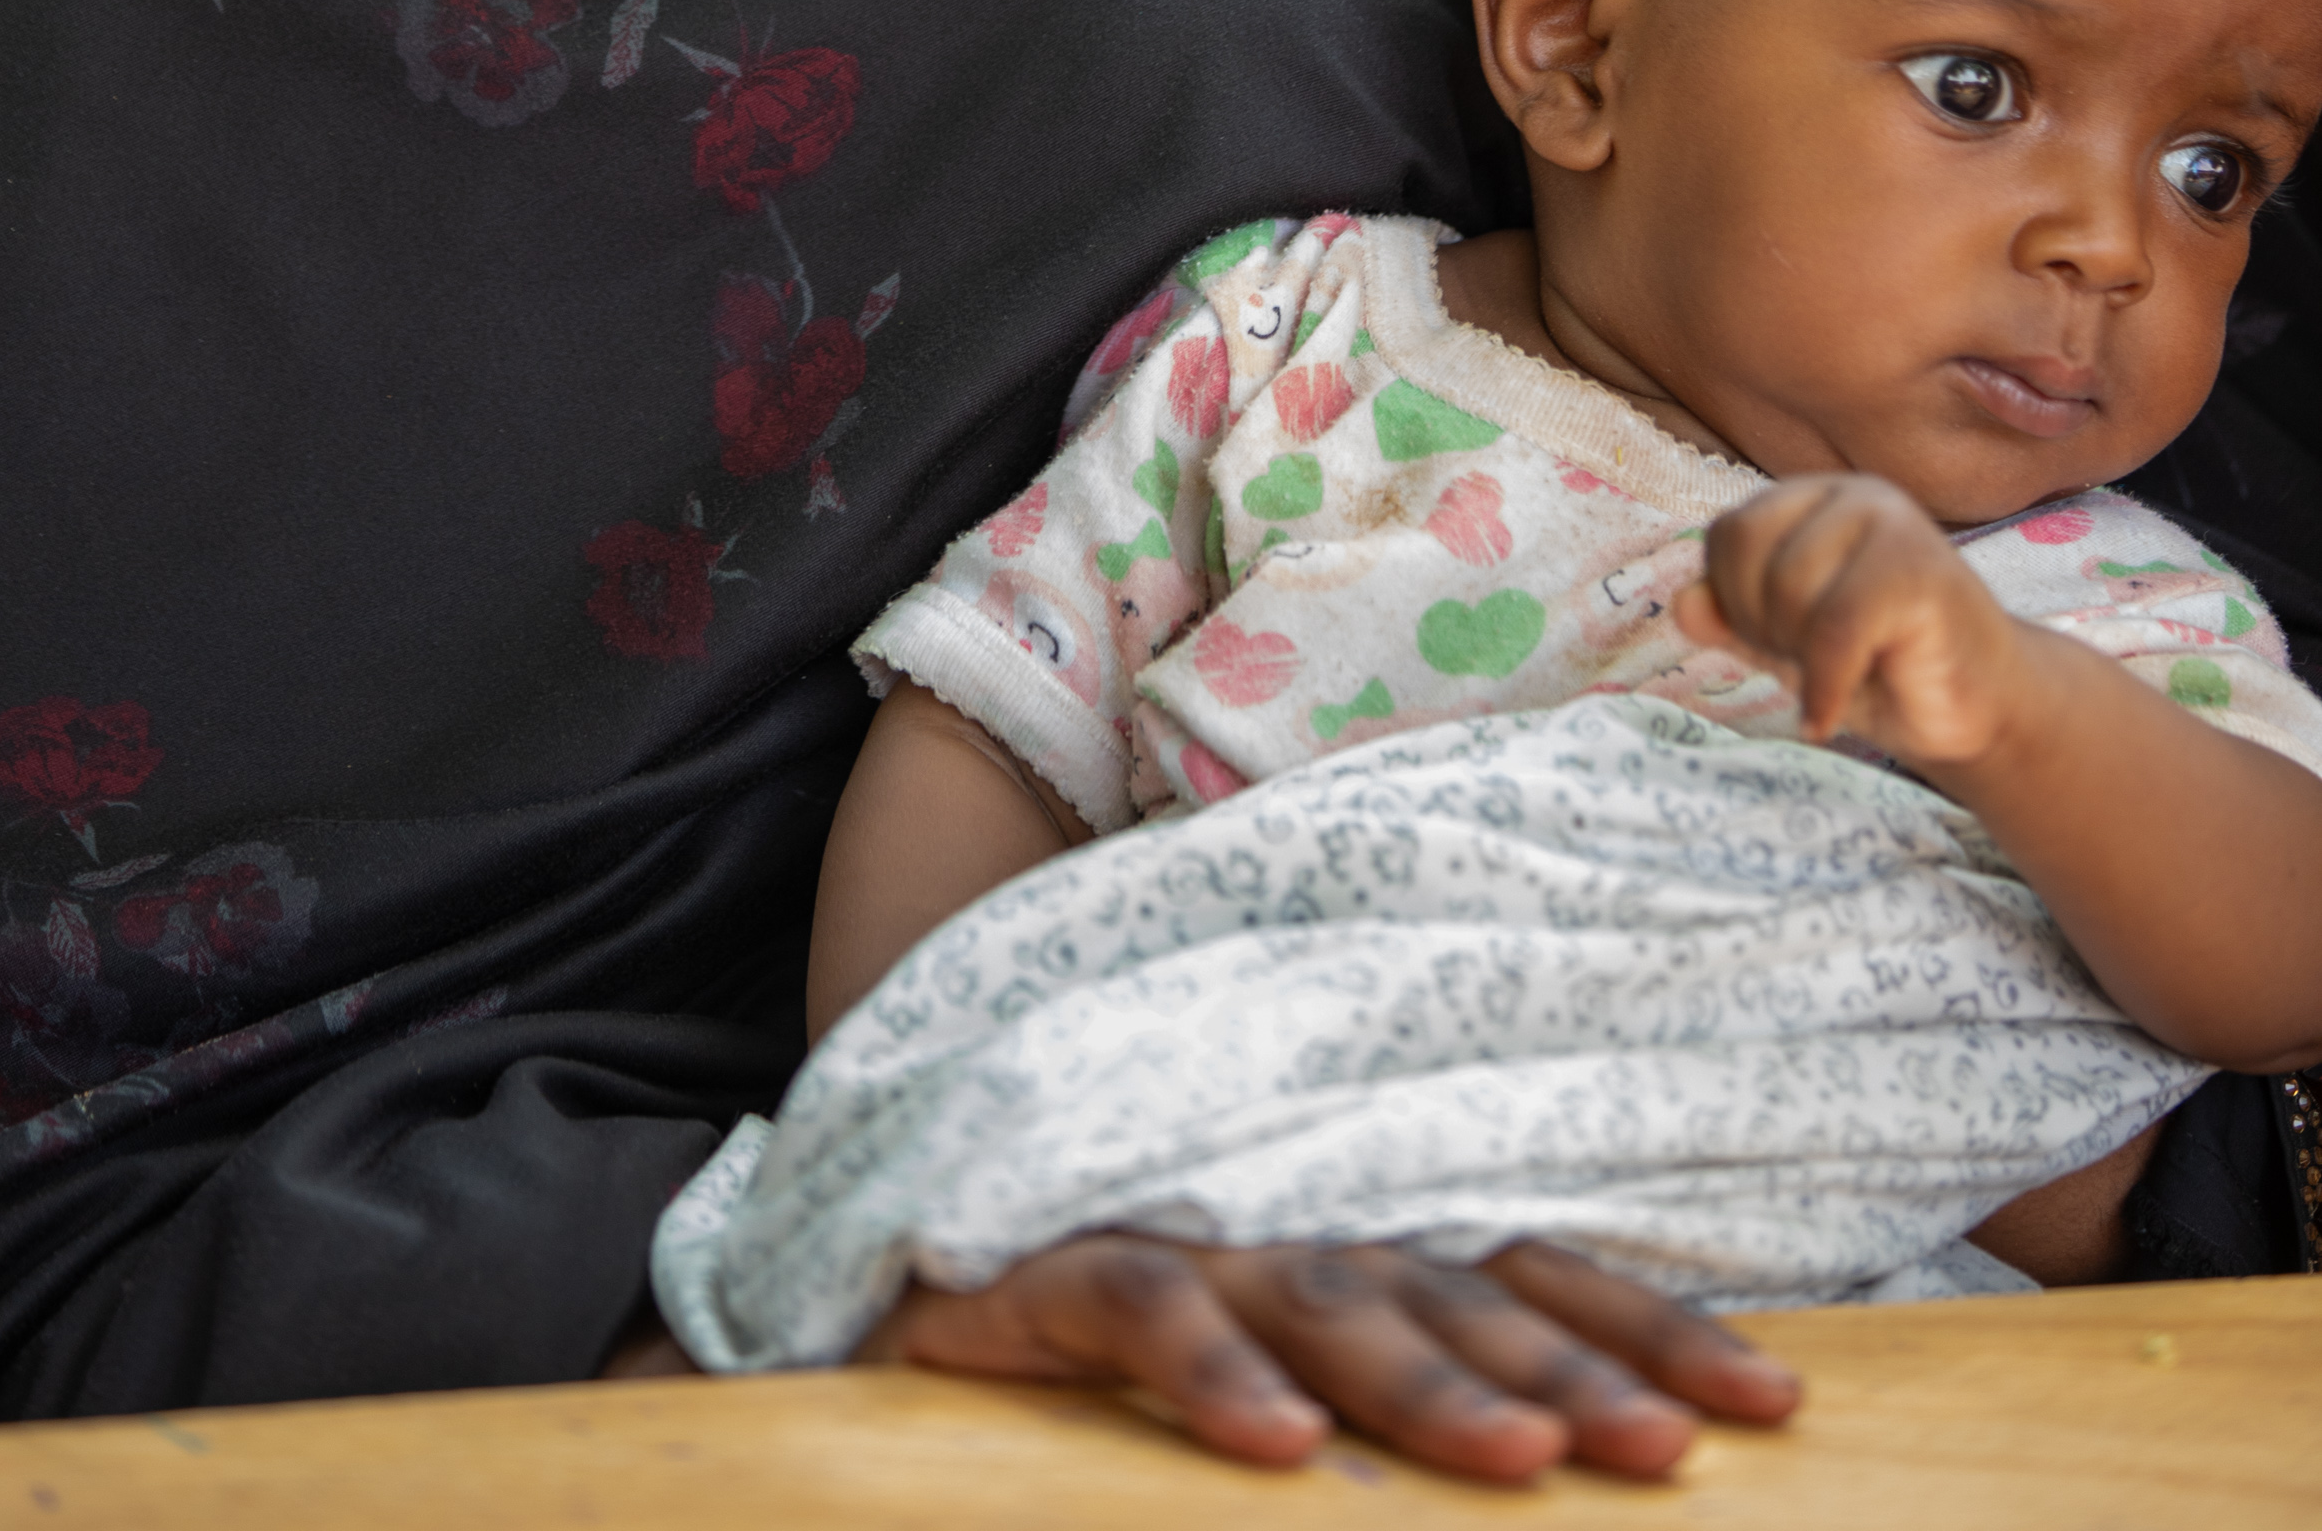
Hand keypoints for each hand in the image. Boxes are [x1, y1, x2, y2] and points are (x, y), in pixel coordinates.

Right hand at [863, 1233, 1800, 1476]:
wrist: (912, 1267)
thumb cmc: (1128, 1332)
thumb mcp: (1292, 1350)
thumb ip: (1417, 1365)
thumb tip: (1578, 1449)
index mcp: (1374, 1238)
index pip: (1539, 1274)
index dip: (1652, 1332)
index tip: (1774, 1407)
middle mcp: (1298, 1222)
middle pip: (1462, 1289)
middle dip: (1572, 1376)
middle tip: (1671, 1453)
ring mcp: (1183, 1232)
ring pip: (1330, 1295)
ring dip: (1428, 1381)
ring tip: (1522, 1464)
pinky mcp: (1053, 1267)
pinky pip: (1147, 1309)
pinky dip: (1215, 1375)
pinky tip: (1283, 1452)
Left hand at [1679, 473, 2026, 765]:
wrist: (1981, 712)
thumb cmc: (1882, 673)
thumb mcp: (1790, 648)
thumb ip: (1733, 622)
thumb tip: (1682, 605)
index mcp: (1813, 499)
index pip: (1727, 534)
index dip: (1734, 603)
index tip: (1778, 646)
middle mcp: (1851, 494)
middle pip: (1748, 551)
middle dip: (1765, 627)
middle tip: (1812, 665)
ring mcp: (1890, 523)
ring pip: (1788, 589)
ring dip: (1799, 658)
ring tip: (1841, 676)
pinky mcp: (1920, 569)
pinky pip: (1834, 628)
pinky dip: (1820, 687)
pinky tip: (1826, 719)